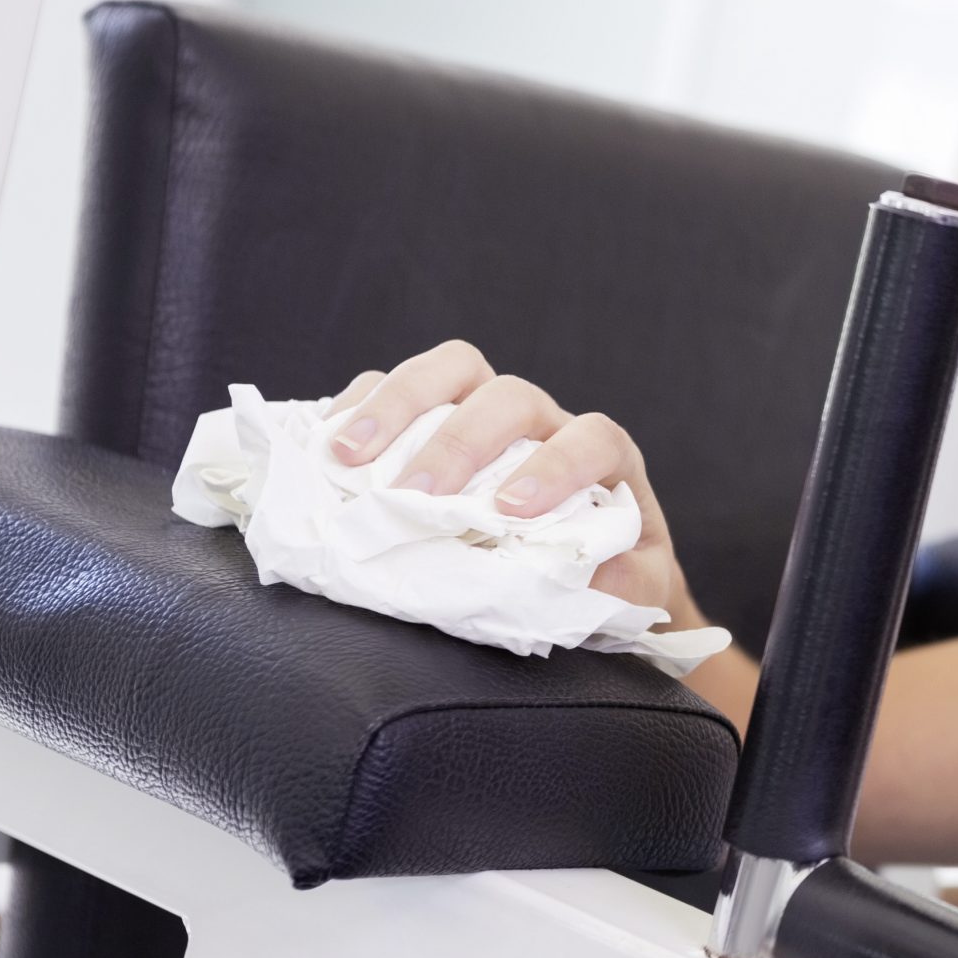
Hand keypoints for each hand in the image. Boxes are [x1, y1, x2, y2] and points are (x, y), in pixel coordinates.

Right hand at [324, 341, 704, 628]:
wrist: (586, 562)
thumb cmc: (605, 570)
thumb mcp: (630, 586)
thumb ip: (620, 581)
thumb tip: (586, 574)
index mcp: (601, 461)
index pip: (591, 438)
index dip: (555, 465)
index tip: (512, 509)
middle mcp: (545, 423)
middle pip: (510, 395)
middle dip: (460, 440)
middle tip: (418, 493)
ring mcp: (487, 411)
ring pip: (453, 371)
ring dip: (396, 406)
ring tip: (349, 458)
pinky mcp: (432, 416)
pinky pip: (394, 384)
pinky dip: (358, 405)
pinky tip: (327, 444)